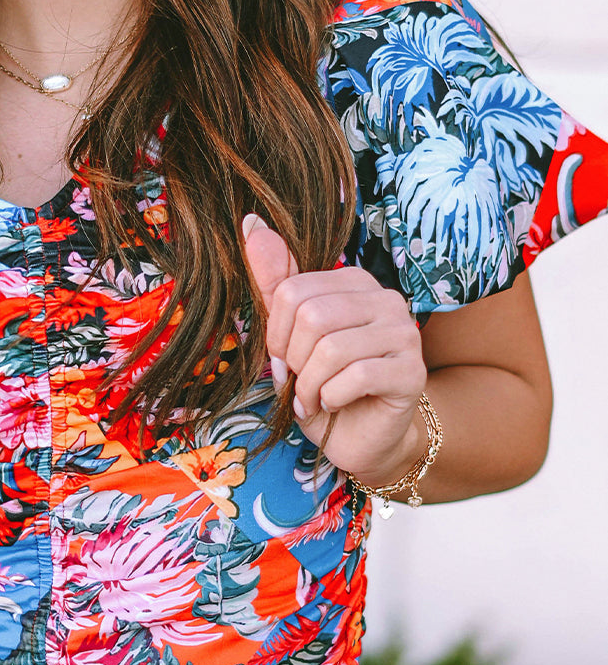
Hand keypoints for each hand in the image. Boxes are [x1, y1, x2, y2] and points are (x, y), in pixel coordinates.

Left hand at [242, 213, 427, 484]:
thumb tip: (251, 225)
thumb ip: (274, 286)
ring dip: (310, 385)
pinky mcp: (412, 371)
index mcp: (354, 283)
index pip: (293, 291)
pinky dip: (332, 397)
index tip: (285, 360)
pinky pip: (356, 377)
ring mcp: (404, 333)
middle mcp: (385, 300)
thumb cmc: (324, 388)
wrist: (361, 439)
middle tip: (301, 383)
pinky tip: (334, 405)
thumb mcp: (291, 340)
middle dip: (295, 361)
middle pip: (312, 318)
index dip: (276, 335)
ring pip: (332, 349)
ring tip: (314, 399)